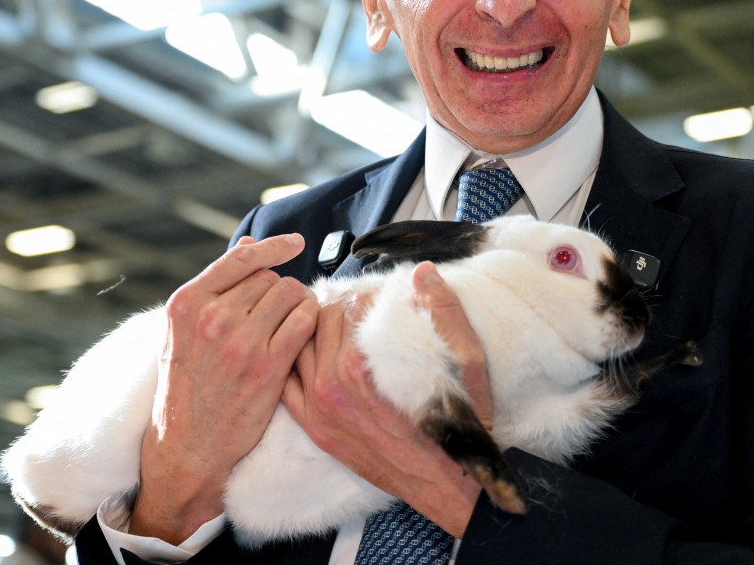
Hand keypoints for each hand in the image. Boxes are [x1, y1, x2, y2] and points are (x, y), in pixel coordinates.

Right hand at [131, 234, 318, 542]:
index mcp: (186, 303)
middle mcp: (211, 318)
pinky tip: (304, 333)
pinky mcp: (267, 367)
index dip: (273, 246)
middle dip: (278, 290)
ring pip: (291, 294)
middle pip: (269, 277)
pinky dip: (311, 322)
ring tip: (292, 321)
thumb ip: (216, 287)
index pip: (240, 258)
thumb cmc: (187, 384)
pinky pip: (305, 322)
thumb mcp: (184, 331)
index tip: (294, 243)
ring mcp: (240, 342)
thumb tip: (249, 243)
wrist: (188, 444)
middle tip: (277, 312)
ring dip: (299, 303)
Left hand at [282, 261, 485, 536]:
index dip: (368, 295)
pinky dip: (297, 362)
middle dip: (340, 308)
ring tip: (340, 328)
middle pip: (319, 320)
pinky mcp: (313, 427)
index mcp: (361, 366)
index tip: (383, 299)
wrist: (446, 482)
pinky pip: (286, 382)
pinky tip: (317, 356)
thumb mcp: (466, 362)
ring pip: (299, 345)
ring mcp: (317, 408)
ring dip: (317, 330)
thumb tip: (422, 271)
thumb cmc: (458, 425)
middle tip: (362, 309)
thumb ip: (444, 311)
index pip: (348, 305)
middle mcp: (331, 386)